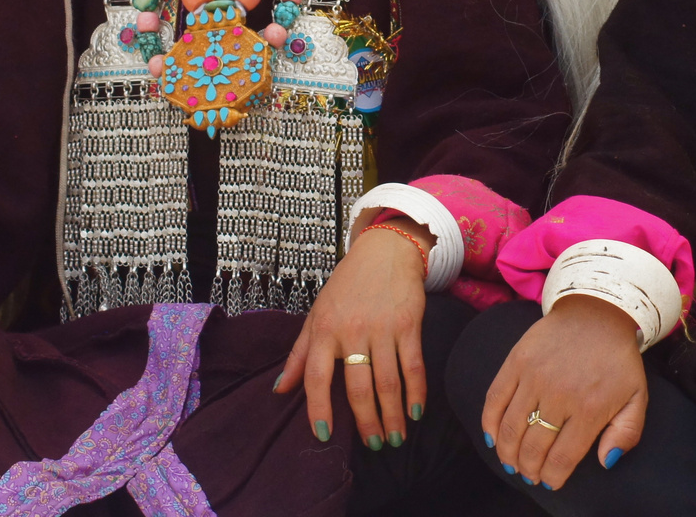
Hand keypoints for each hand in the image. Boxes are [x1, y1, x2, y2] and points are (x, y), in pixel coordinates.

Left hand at [278, 217, 431, 448]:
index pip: (317, 377)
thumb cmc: (347, 286)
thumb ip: (299, 354)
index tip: (323, 435)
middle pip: (358, 387)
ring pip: (388, 382)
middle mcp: (352, 330)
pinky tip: (415, 413)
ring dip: (392, 415)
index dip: (319, 409)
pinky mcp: (409, 324)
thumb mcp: (317, 314)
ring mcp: (382, 328)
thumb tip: (279, 390)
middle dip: (366, 422)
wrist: (385, 251)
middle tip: (373, 445)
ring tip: (395, 438)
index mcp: (324, 330)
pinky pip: (413, 366)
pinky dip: (416, 392)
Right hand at [482, 294, 646, 488]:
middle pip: (533, 448)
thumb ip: (627, 433)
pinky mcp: (517, 360)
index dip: (552, 477)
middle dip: (529, 469)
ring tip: (512, 463)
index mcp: (591, 408)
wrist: (597, 313)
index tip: (549, 482)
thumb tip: (606, 462)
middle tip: (529, 475)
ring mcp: (535, 376)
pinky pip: (495, 400)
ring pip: (510, 428)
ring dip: (507, 453)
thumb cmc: (617, 360)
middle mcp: (560, 394)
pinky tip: (493, 438)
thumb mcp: (637, 396)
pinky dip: (489, 424)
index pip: (562, 457)